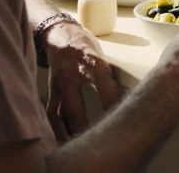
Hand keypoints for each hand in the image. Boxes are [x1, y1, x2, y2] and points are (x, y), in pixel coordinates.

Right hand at [43, 22, 123, 141]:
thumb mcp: (102, 56)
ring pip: (60, 113)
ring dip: (67, 131)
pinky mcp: (51, 88)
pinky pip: (51, 111)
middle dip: (83, 127)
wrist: (60, 32)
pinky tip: (63, 137)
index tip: (122, 120)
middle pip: (76, 108)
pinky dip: (56, 126)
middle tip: (95, 141)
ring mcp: (59, 83)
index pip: (105, 88)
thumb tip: (127, 97)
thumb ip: (109, 78)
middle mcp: (73, 74)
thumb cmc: (86, 46)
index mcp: (92, 63)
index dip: (113, 105)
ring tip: (77, 144)